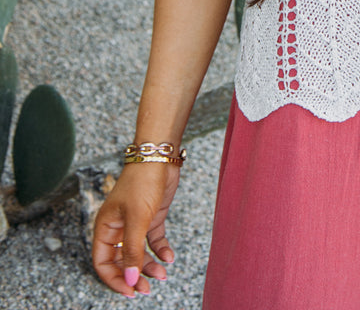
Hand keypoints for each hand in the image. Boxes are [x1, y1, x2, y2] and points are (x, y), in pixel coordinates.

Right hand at [92, 161, 180, 297]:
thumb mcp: (137, 220)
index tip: (130, 291)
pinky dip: (160, 250)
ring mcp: (135, 223)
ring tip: (163, 274)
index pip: (103, 262)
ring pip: (139, 252)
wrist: (160, 157)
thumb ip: (132, 251)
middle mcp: (118, 227)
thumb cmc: (142, 183)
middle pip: (122, 261)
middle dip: (134, 275)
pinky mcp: (151, 217)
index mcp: (105, 227)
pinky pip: (153, 240)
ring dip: (149, 265)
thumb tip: (129, 279)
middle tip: (148, 288)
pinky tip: (169, 256)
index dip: (115, 279)